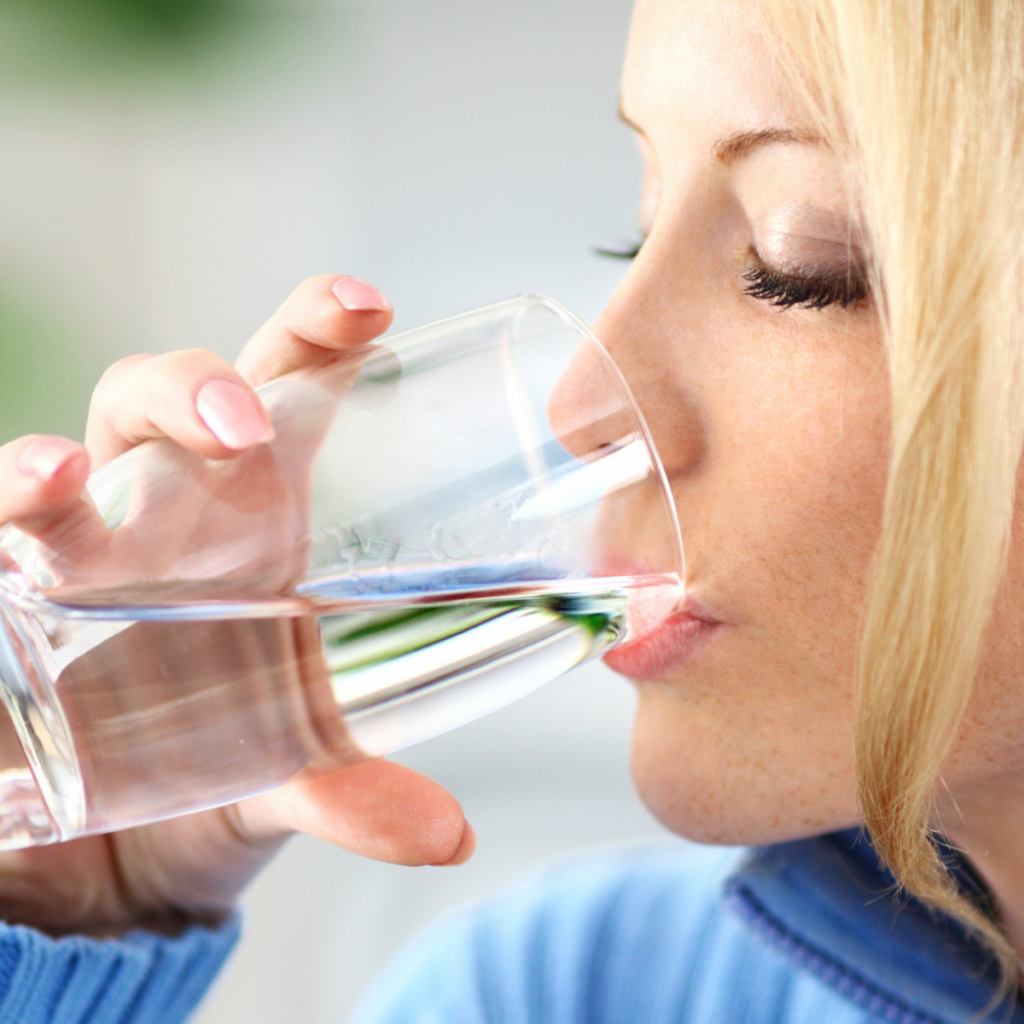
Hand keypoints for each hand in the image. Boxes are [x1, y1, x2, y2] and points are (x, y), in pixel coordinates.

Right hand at [0, 275, 474, 936]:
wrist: (140, 821)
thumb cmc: (237, 752)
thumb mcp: (299, 767)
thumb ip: (359, 794)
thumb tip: (447, 839)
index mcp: (258, 511)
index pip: (288, 390)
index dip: (318, 333)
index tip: (366, 305)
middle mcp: (167, 507)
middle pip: (166, 395)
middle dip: (193, 386)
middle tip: (238, 421)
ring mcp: (81, 545)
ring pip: (57, 454)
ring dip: (49, 461)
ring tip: (59, 481)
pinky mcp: (13, 597)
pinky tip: (10, 517)